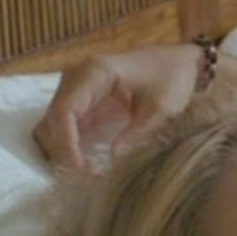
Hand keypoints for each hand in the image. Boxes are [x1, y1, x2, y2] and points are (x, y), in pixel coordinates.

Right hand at [33, 44, 202, 168]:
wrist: (182, 62)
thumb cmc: (173, 78)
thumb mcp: (161, 109)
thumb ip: (136, 133)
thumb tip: (112, 158)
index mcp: (95, 72)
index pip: (65, 109)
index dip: (66, 141)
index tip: (79, 167)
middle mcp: (78, 76)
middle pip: (54, 116)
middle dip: (63, 147)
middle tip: (84, 174)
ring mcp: (79, 86)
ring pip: (56, 121)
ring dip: (64, 146)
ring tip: (85, 170)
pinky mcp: (86, 98)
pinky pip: (69, 122)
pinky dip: (73, 142)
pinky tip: (87, 161)